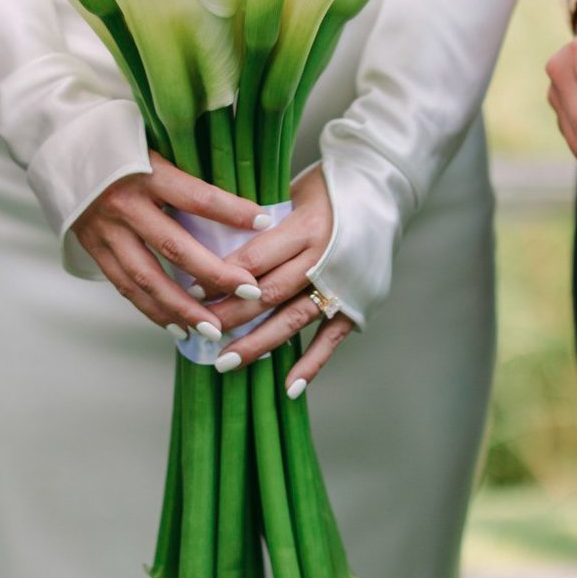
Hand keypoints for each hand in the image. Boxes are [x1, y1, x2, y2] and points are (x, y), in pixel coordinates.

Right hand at [73, 155, 265, 338]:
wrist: (60, 145)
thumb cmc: (116, 142)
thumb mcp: (151, 145)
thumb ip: (184, 172)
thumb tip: (235, 197)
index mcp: (145, 173)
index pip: (196, 197)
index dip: (231, 211)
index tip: (266, 222)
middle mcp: (124, 204)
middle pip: (175, 247)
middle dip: (215, 275)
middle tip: (250, 293)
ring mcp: (104, 230)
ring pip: (146, 278)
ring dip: (182, 308)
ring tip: (213, 328)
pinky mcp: (93, 248)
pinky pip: (125, 286)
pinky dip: (152, 309)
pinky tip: (176, 325)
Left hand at [214, 168, 353, 389]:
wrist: (384, 193)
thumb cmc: (327, 189)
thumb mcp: (291, 192)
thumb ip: (259, 223)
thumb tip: (211, 243)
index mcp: (304, 227)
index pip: (254, 259)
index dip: (221, 278)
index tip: (192, 293)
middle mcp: (323, 258)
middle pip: (268, 293)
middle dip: (230, 316)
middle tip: (199, 332)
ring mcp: (341, 285)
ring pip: (292, 320)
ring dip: (259, 344)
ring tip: (225, 363)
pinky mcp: (357, 304)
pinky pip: (330, 339)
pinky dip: (311, 365)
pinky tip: (288, 387)